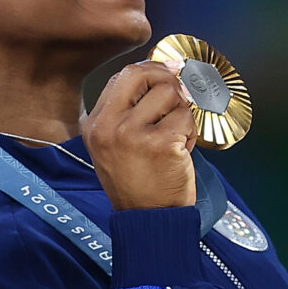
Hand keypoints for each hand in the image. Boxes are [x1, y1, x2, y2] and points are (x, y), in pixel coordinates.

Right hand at [83, 61, 196, 211]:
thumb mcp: (114, 144)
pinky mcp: (161, 144)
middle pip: (142, 75)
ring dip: (182, 113)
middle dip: (167, 81)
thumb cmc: (136, 181)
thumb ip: (129, 110)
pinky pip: (186, 119)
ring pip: (171, 95)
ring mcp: (133, 134)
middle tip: (178, 96)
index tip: (168, 71)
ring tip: (176, 136)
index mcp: (95, 123)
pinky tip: (182, 151)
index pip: (122, 76)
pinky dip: (191, 134)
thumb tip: (162, 72)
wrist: (145, 218)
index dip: (150, 70)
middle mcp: (109, 125)